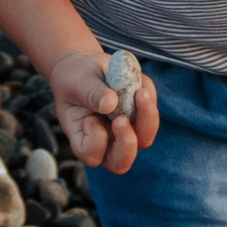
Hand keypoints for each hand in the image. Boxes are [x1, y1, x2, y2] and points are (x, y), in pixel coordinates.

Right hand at [47, 49, 158, 174]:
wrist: (86, 65)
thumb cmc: (73, 78)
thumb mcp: (76, 83)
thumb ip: (91, 93)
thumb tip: (111, 103)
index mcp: (83, 138)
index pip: (92, 155)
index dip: (96, 139)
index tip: (90, 118)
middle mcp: (105, 141)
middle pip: (122, 162)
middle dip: (127, 143)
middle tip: (121, 119)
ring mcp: (124, 131)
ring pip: (144, 139)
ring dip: (147, 119)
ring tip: (141, 93)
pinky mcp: (139, 116)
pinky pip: (152, 114)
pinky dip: (149, 98)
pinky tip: (138, 83)